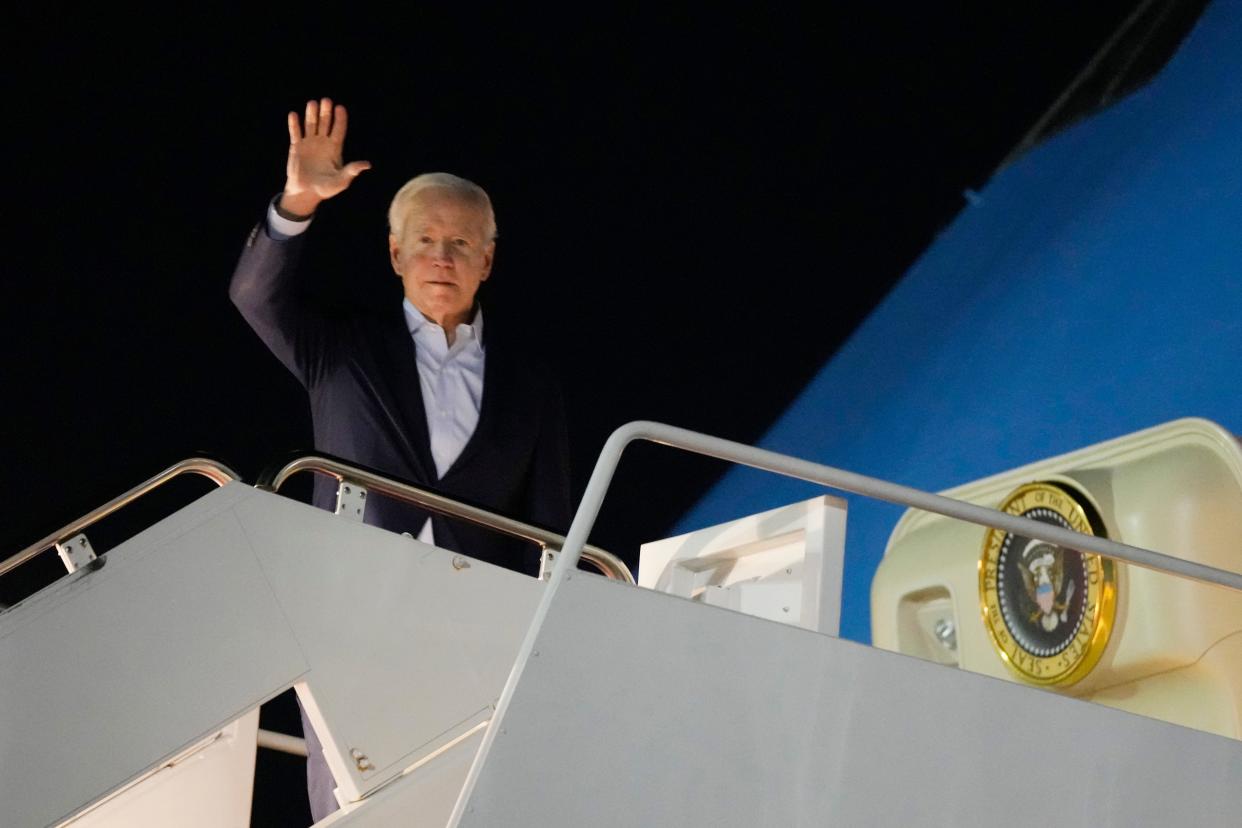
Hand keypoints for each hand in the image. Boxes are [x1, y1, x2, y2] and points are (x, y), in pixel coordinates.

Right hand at [280, 97, 370, 216]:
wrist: (306, 193)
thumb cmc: (326, 188)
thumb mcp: (341, 181)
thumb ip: (351, 171)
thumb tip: (367, 164)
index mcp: (335, 148)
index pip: (339, 130)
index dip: (340, 119)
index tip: (340, 108)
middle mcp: (322, 142)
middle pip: (325, 123)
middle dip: (326, 112)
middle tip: (326, 101)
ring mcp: (309, 143)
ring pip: (311, 125)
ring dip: (311, 114)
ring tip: (312, 103)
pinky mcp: (297, 146)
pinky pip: (296, 133)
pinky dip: (294, 124)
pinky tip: (294, 115)